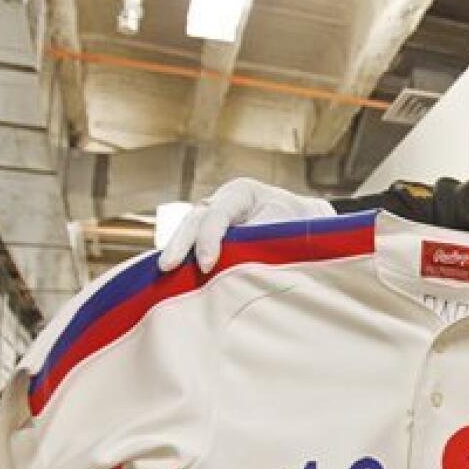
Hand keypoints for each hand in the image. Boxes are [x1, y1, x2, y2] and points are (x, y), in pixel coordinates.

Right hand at [156, 178, 334, 272]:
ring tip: (163, 273)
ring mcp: (212, 216)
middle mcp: (221, 200)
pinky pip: (193, 244)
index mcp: (241, 192)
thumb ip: (264, 238)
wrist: (305, 221)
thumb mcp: (288, 227)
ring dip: (177, 251)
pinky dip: (185, 258)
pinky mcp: (210, 234)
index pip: (218, 213)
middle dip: (181, 243)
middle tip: (168, 267)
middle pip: (195, 219)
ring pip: (189, 230)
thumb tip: (244, 260)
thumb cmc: (298, 222)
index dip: (209, 239)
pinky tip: (172, 277)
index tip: (207, 265)